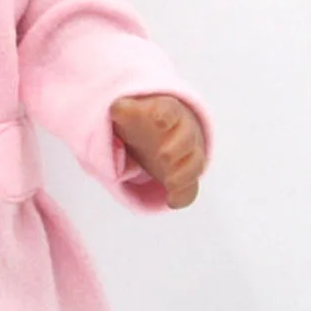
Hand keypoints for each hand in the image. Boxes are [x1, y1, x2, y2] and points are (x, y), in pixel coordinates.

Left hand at [110, 95, 207, 209]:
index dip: (165, 115)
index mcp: (167, 114)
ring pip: (193, 164)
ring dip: (184, 174)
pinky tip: (172, 202)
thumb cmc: (143, 122)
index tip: (159, 120)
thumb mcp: (129, 114)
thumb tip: (117, 108)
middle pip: (186, 139)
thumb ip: (123, 111)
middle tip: (163, 155)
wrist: (158, 133)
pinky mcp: (183, 176)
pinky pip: (189, 188)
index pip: (170, 111)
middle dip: (177, 147)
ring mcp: (185, 156)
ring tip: (171, 183)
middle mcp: (182, 134)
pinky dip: (182, 195)